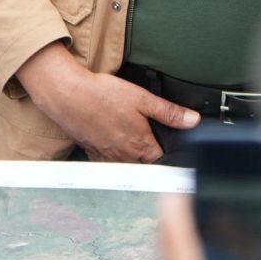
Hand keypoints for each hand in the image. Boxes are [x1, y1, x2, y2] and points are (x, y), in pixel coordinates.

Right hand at [19, 43, 196, 162]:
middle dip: (151, 153)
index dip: (169, 150)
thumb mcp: (142, 99)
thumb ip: (169, 112)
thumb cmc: (102, 95)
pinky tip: (113, 140)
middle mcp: (125, 157)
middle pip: (145, 163)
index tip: (170, 142)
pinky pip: (109, 162)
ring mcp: (107, 157)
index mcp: (140, 145)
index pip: (163, 158)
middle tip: (151, 136)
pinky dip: (114, 155)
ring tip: (131, 137)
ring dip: (132, 156)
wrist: (67, 96)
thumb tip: (193, 121)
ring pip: (127, 164)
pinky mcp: (92, 153)